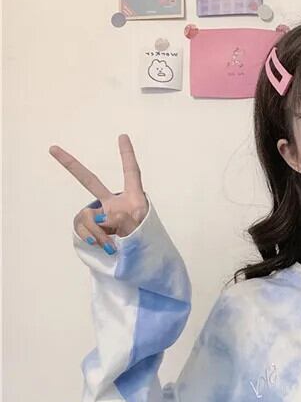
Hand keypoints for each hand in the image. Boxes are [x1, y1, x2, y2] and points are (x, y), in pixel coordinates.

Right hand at [49, 134, 147, 250]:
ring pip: (87, 216)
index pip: (131, 174)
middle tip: (53, 149)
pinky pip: (82, 228)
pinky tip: (101, 246)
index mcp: (134, 200)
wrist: (141, 264)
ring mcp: (102, 216)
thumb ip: (125, 219)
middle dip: (71, 165)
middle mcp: (115, 203)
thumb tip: (102, 216)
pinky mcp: (93, 229)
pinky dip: (90, 237)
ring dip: (97, 231)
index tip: (123, 137)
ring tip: (111, 245)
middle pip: (90, 181)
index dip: (127, 155)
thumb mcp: (142, 231)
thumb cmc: (146, 244)